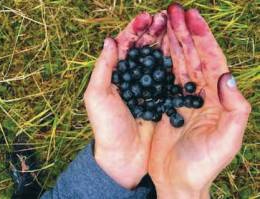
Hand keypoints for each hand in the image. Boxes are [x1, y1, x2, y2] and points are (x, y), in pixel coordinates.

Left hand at [84, 12, 166, 188]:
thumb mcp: (97, 96)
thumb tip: (109, 40)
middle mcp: (130, 77)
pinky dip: (174, 62)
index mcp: (113, 74)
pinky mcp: (161, 97)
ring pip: (157, 57)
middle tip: (164, 18)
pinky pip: (168, 75)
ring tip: (174, 27)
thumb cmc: (107, 127)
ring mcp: (147, 86)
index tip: (146, 18)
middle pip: (143, 47)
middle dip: (152, 31)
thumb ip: (103, 68)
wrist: (124, 157)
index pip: (124, 44)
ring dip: (165, 41)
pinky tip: (181, 51)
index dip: (134, 29)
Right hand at [148, 4, 250, 197]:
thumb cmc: (203, 164)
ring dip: (171, 41)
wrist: (178, 181)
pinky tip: (152, 47)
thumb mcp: (227, 139)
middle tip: (173, 9)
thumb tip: (227, 76)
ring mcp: (179, 97)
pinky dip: (157, 60)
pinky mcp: (163, 103)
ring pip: (176, 62)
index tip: (193, 16)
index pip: (211, 60)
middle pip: (192, 55)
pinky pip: (160, 77)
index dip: (203, 37)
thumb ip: (235, 108)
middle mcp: (198, 93)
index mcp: (216, 98)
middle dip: (184, 31)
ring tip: (163, 21)